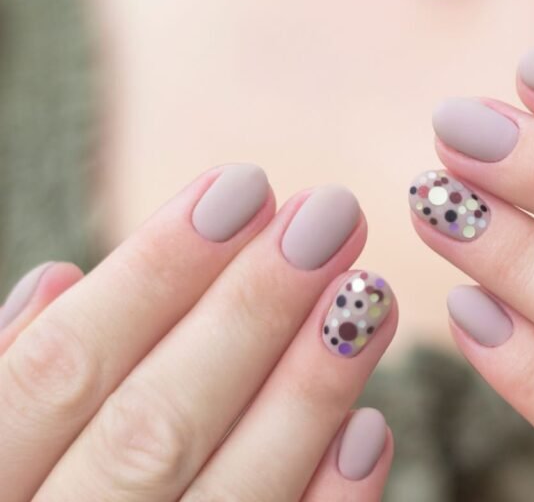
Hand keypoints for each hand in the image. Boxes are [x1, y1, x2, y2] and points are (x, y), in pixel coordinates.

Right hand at [0, 165, 395, 500]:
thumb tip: (63, 275)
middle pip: (152, 427)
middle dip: (249, 313)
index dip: (153, 274)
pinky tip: (372, 429)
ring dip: (305, 392)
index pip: (57, 371)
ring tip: (371, 293)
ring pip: (225, 498)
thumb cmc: (35, 490)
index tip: (243, 186)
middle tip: (332, 215)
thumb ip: (9, 385)